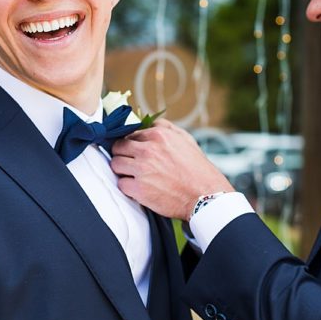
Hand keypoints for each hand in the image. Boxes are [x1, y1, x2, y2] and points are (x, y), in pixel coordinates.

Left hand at [111, 119, 233, 220]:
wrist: (205, 196)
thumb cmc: (197, 169)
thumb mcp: (186, 140)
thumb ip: (166, 128)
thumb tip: (149, 123)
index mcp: (158, 136)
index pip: (130, 134)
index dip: (131, 144)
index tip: (133, 151)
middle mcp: (148, 150)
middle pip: (118, 147)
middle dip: (123, 155)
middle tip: (130, 163)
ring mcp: (142, 169)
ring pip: (115, 164)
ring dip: (123, 170)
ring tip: (134, 176)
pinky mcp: (139, 189)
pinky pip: (121, 184)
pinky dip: (128, 187)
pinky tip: (139, 188)